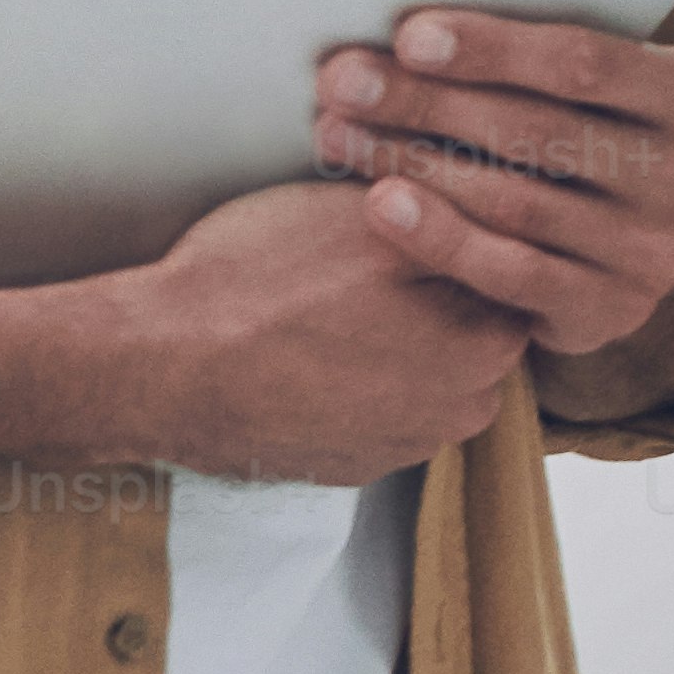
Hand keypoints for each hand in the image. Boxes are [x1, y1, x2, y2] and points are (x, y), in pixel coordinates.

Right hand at [96, 178, 534, 483]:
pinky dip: (355, 385)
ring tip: (335, 304)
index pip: (515, 285)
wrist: (158, 366)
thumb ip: (452, 217)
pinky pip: (375, 415)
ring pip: (426, 379)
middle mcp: (458, 413)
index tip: (431, 227)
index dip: (472, 244)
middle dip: (442, 301)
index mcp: (484, 348)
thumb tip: (497, 205)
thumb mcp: (370, 216)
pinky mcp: (346, 468)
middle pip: (478, 337)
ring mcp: (401, 448)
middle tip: (373, 261)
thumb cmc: (261, 281)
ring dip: (398, 346)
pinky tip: (307, 349)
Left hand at [313, 11, 673, 361]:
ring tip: (340, 136)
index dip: (491, 49)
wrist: (628, 244)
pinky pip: (513, 272)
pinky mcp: (614, 310)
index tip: (406, 38)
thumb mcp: (589, 87)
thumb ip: (528, 59)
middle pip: (538, 130)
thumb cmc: (582, 134)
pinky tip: (379, 205)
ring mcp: (658, 253)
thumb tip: (405, 31)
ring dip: (414, 163)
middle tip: (344, 83)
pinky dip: (438, 236)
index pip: (585, 63)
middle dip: (427, 102)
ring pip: (515, 200)